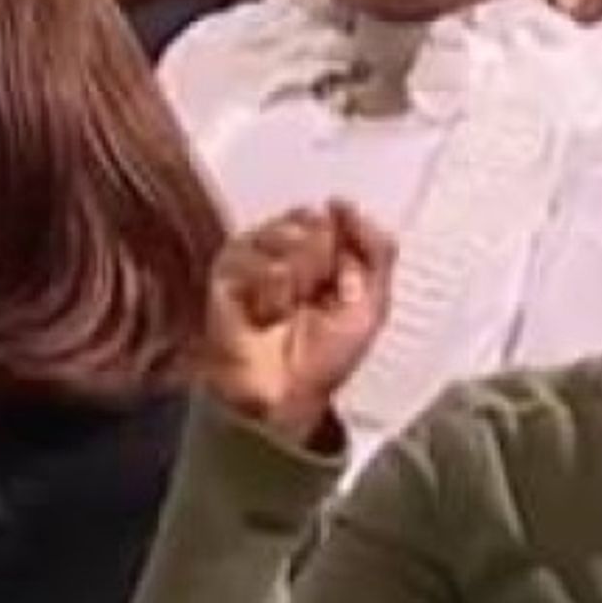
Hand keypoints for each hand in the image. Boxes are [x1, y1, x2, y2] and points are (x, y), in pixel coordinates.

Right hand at [202, 201, 395, 446]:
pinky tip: (266, 318)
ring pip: (291, 239)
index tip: (340, 290)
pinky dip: (276, 299)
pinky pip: (268, 267)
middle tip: (311, 303)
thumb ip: (376, 248)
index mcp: (314, 246)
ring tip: (287, 313)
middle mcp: (278, 243)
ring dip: (300, 286)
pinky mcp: (225, 272)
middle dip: (324, 269)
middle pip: (314, 221)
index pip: (334, 216)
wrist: (284, 398)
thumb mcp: (372, 303)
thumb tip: (342, 203)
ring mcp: (249, 254)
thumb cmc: (324, 359)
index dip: (345, 255)